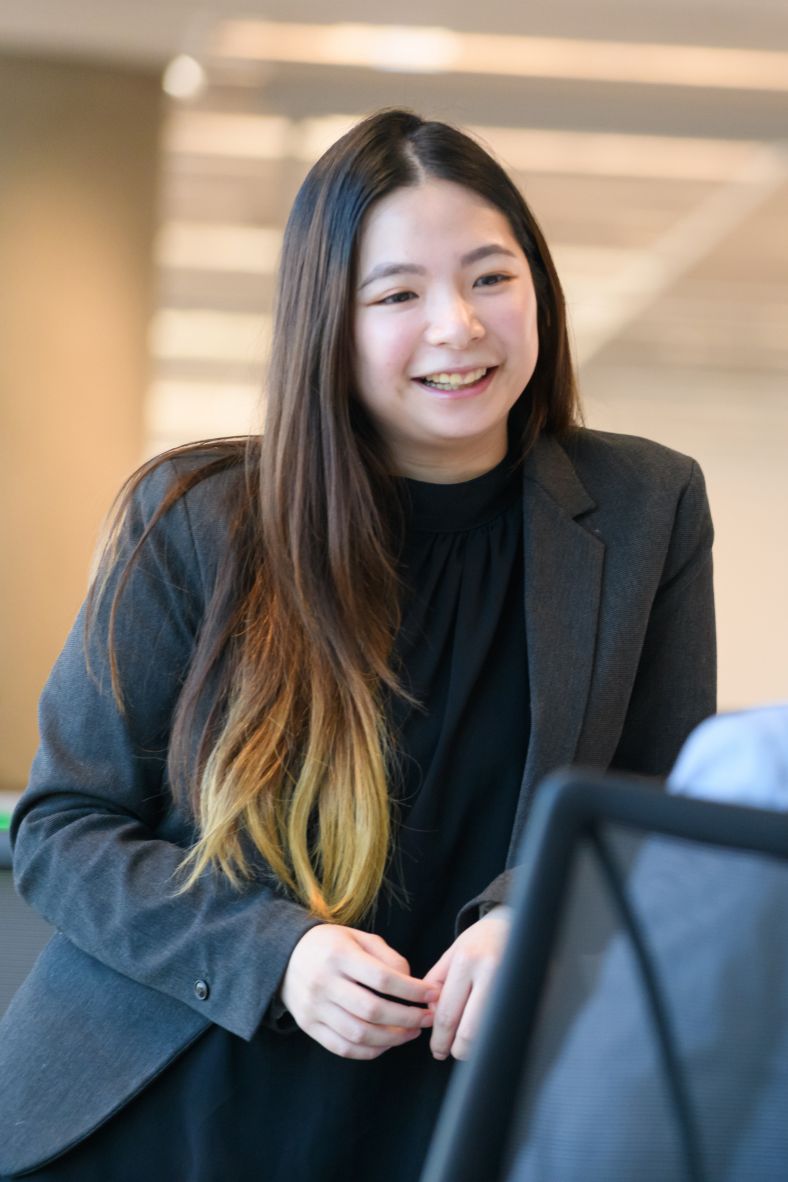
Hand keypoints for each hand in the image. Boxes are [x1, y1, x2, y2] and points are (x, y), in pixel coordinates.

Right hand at [281, 925, 437, 1059]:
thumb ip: (387, 956)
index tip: (432, 995)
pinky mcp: (308, 1026)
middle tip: (428, 1018)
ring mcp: (314, 1007)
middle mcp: (325, 983)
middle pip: (373, 1010)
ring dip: (392, 1038)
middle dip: (407, 1018)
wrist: (284, 956)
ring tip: (411, 1032)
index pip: (382, 978)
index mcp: (339, 955)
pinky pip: (342, 1047)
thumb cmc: (330, 945)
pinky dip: (369, 1051)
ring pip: (359, 1033)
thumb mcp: (358, 937)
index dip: (412, 990)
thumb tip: (412, 983)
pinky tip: (386, 1043)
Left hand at [424, 906, 511, 1060]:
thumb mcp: (451, 954)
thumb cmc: (480, 941)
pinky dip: (492, 1036)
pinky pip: (504, 1027)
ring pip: (488, 1034)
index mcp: (467, 961)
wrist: (514, 925)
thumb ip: (436, 984)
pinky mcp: (525, 994)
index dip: (439, 1039)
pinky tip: (484, 1031)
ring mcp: (510, 985)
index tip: (437, 1050)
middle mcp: (490, 973)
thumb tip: (431, 1017)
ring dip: (475, 1046)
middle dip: (457, 1049)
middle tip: (449, 1051)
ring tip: (466, 1041)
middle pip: (469, 1032)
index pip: (448, 1014)